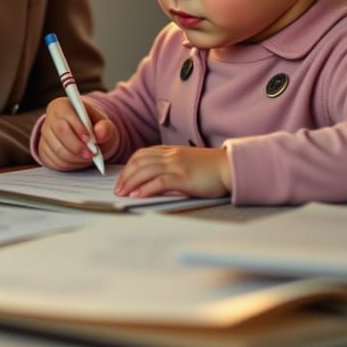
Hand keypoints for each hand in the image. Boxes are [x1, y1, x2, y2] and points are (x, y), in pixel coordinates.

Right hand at [37, 96, 117, 170]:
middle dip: (77, 145)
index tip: (90, 139)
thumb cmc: (94, 128)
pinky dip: (70, 165)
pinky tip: (80, 161)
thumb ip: (105, 127)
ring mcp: (45, 137)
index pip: (66, 115)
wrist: (87, 139)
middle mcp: (49, 119)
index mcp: (61, 106)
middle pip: (60, 132)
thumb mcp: (104, 124)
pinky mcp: (44, 152)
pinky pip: (55, 162)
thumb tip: (100, 133)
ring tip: (89, 157)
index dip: (77, 127)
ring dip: (76, 157)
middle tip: (92, 154)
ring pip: (58, 150)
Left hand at [114, 145, 230, 198]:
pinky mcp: (183, 177)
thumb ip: (171, 167)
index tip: (121, 179)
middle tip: (117, 189)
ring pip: (145, 170)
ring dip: (130, 182)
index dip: (128, 166)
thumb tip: (155, 181)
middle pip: (139, 162)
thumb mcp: (187, 163)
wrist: (229, 167)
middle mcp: (170, 155)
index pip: (141, 154)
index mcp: (170, 151)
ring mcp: (176, 165)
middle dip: (125, 175)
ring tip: (122, 193)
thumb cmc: (210, 169)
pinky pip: (158, 181)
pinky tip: (137, 195)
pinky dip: (145, 188)